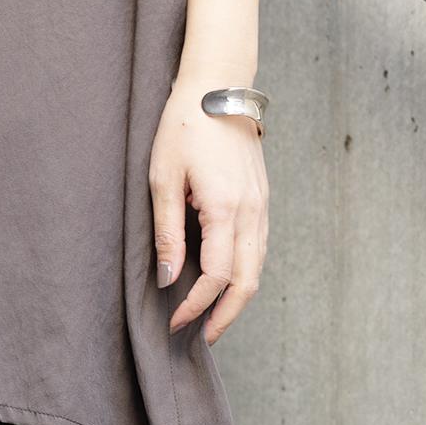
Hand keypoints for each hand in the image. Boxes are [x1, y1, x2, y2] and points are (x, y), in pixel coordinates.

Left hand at [148, 73, 268, 344]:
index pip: (218, 276)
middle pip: (248, 282)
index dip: (197, 305)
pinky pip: (260, 247)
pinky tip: (226, 279)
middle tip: (202, 336)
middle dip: (226, 315)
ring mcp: (262, 205)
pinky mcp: (262, 198)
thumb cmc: (184, 126)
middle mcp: (252, 212)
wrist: (218, 88)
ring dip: (238, 297)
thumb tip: (169, 278)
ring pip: (259, 267)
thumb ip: (167, 231)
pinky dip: (246, 271)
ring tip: (212, 315)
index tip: (176, 321)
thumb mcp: (163, 177)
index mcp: (226, 208)